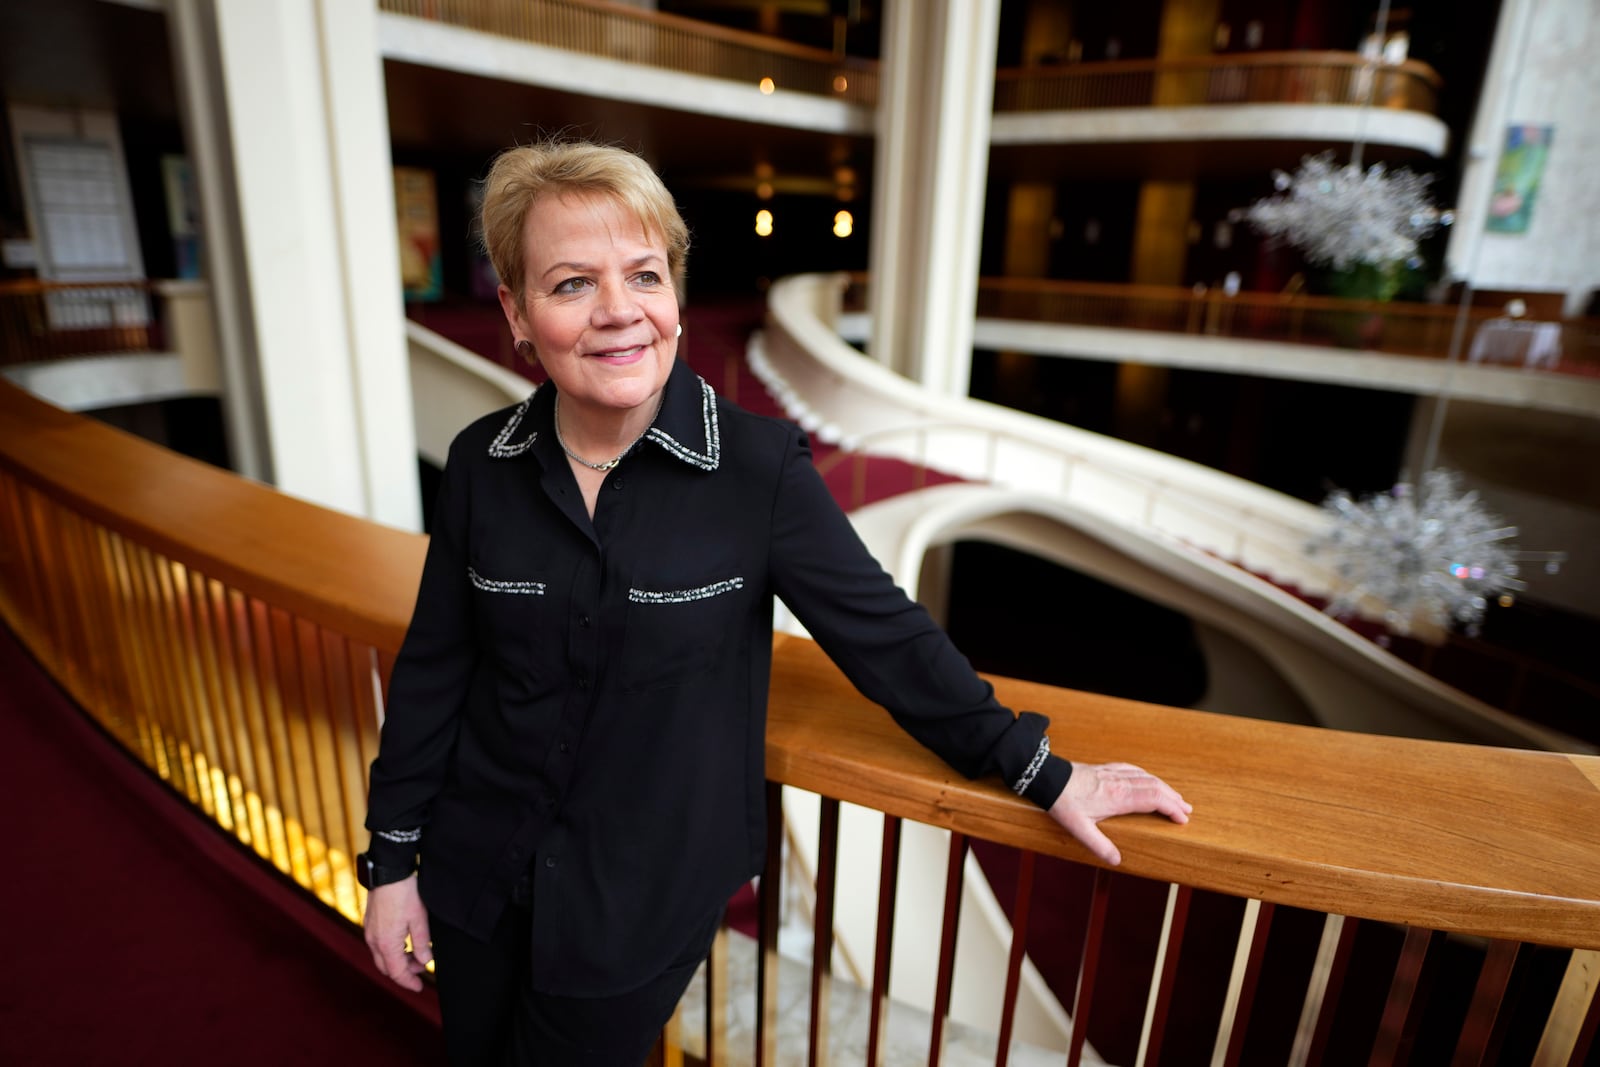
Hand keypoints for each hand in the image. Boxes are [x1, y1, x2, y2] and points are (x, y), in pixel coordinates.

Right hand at [363, 876, 432, 991]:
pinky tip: (405, 942)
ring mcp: (369, 931)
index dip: (408, 982)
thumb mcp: (419, 919)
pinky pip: (378, 945)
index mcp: (386, 943)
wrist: (388, 870)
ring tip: (417, 953)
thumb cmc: (405, 893)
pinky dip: (391, 950)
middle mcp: (373, 940)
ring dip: (398, 960)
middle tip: (422, 968)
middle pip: (387, 967)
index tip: (419, 987)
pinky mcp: (369, 923)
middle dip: (404, 972)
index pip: (396, 972)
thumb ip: (422, 943)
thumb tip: (424, 961)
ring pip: (381, 957)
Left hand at [1048, 762, 1190, 866]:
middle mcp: (1120, 783)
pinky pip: (1134, 769)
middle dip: (1173, 798)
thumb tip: (1117, 861)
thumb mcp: (1079, 829)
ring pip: (1146, 777)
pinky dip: (1147, 776)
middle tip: (1187, 809)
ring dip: (1164, 787)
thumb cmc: (1063, 803)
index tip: (1183, 818)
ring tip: (1175, 797)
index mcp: (1118, 798)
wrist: (1047, 778)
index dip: (1171, 808)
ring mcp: (1114, 773)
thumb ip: (1099, 846)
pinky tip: (1149, 778)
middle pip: (1156, 787)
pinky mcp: (1106, 769)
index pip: (1154, 800)